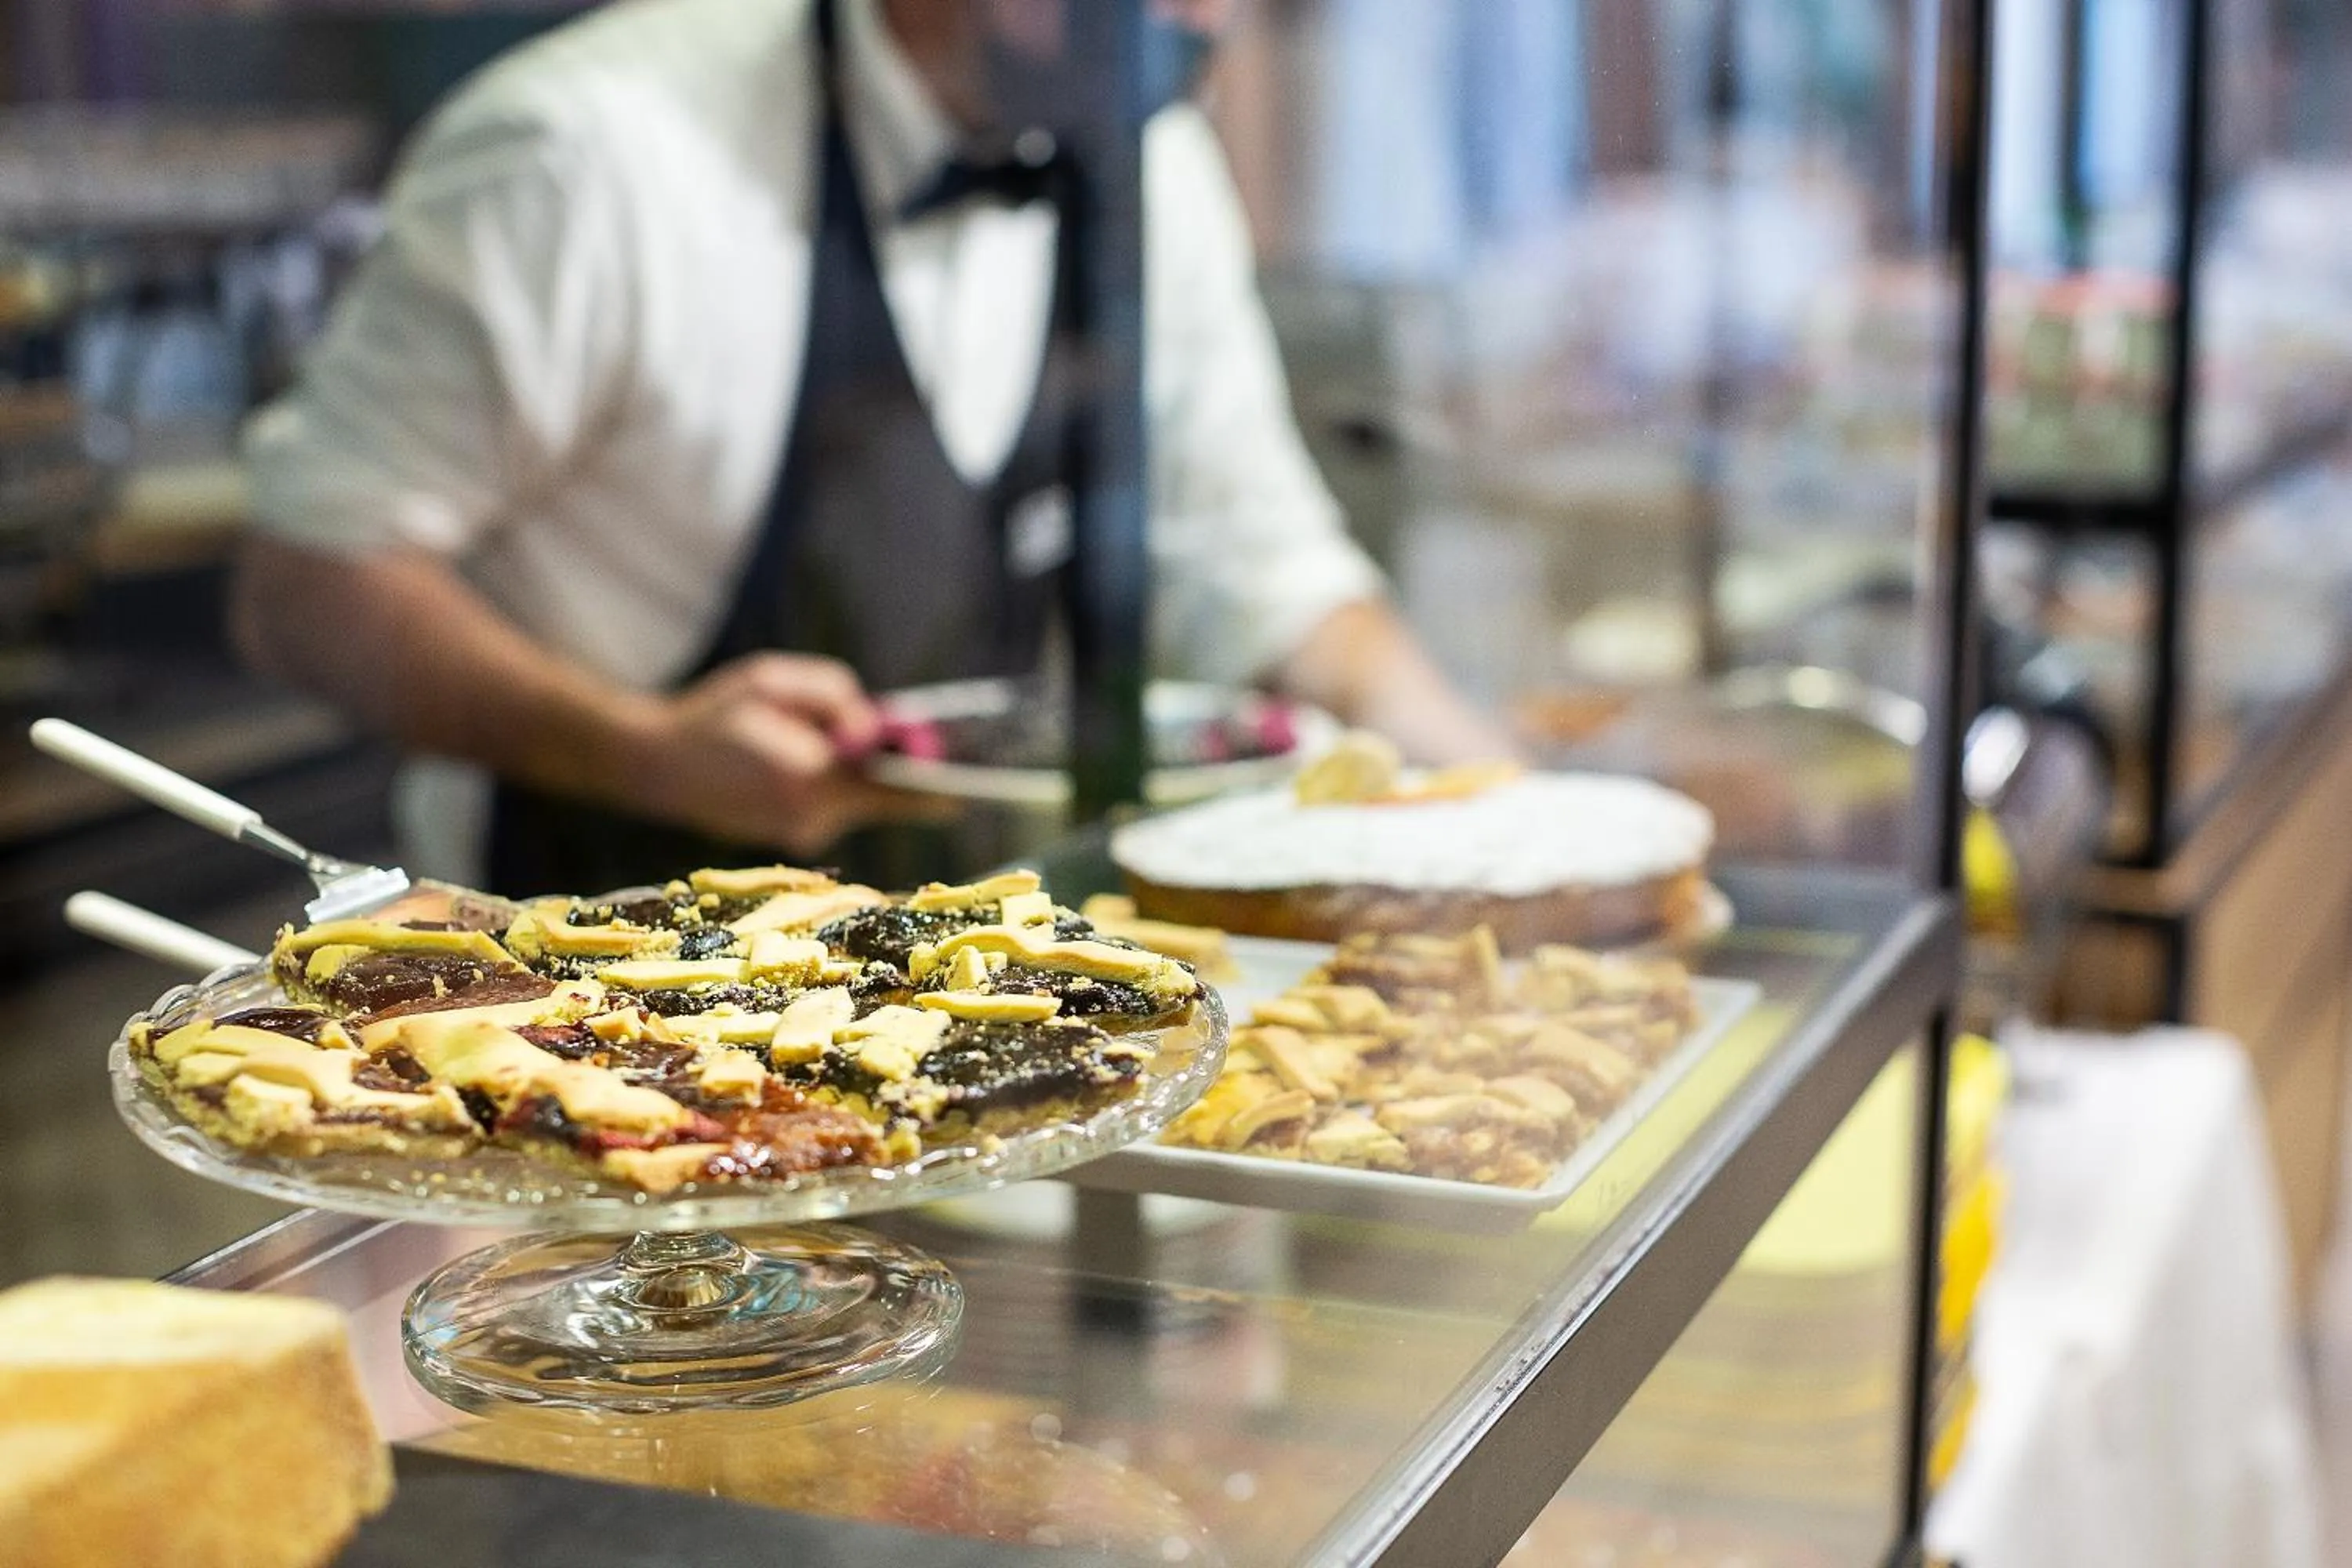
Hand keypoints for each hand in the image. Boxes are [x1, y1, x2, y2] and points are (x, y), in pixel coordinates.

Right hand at [616, 653, 943, 854]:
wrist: (652, 766)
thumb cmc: (713, 715)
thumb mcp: (773, 680)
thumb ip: (834, 694)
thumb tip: (872, 729)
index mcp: (809, 778)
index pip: (892, 791)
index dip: (933, 790)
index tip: (972, 792)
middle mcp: (811, 817)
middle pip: (872, 791)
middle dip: (868, 759)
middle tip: (834, 726)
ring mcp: (799, 834)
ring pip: (847, 797)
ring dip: (836, 769)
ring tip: (778, 740)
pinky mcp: (788, 838)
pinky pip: (824, 804)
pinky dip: (817, 782)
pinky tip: (774, 762)